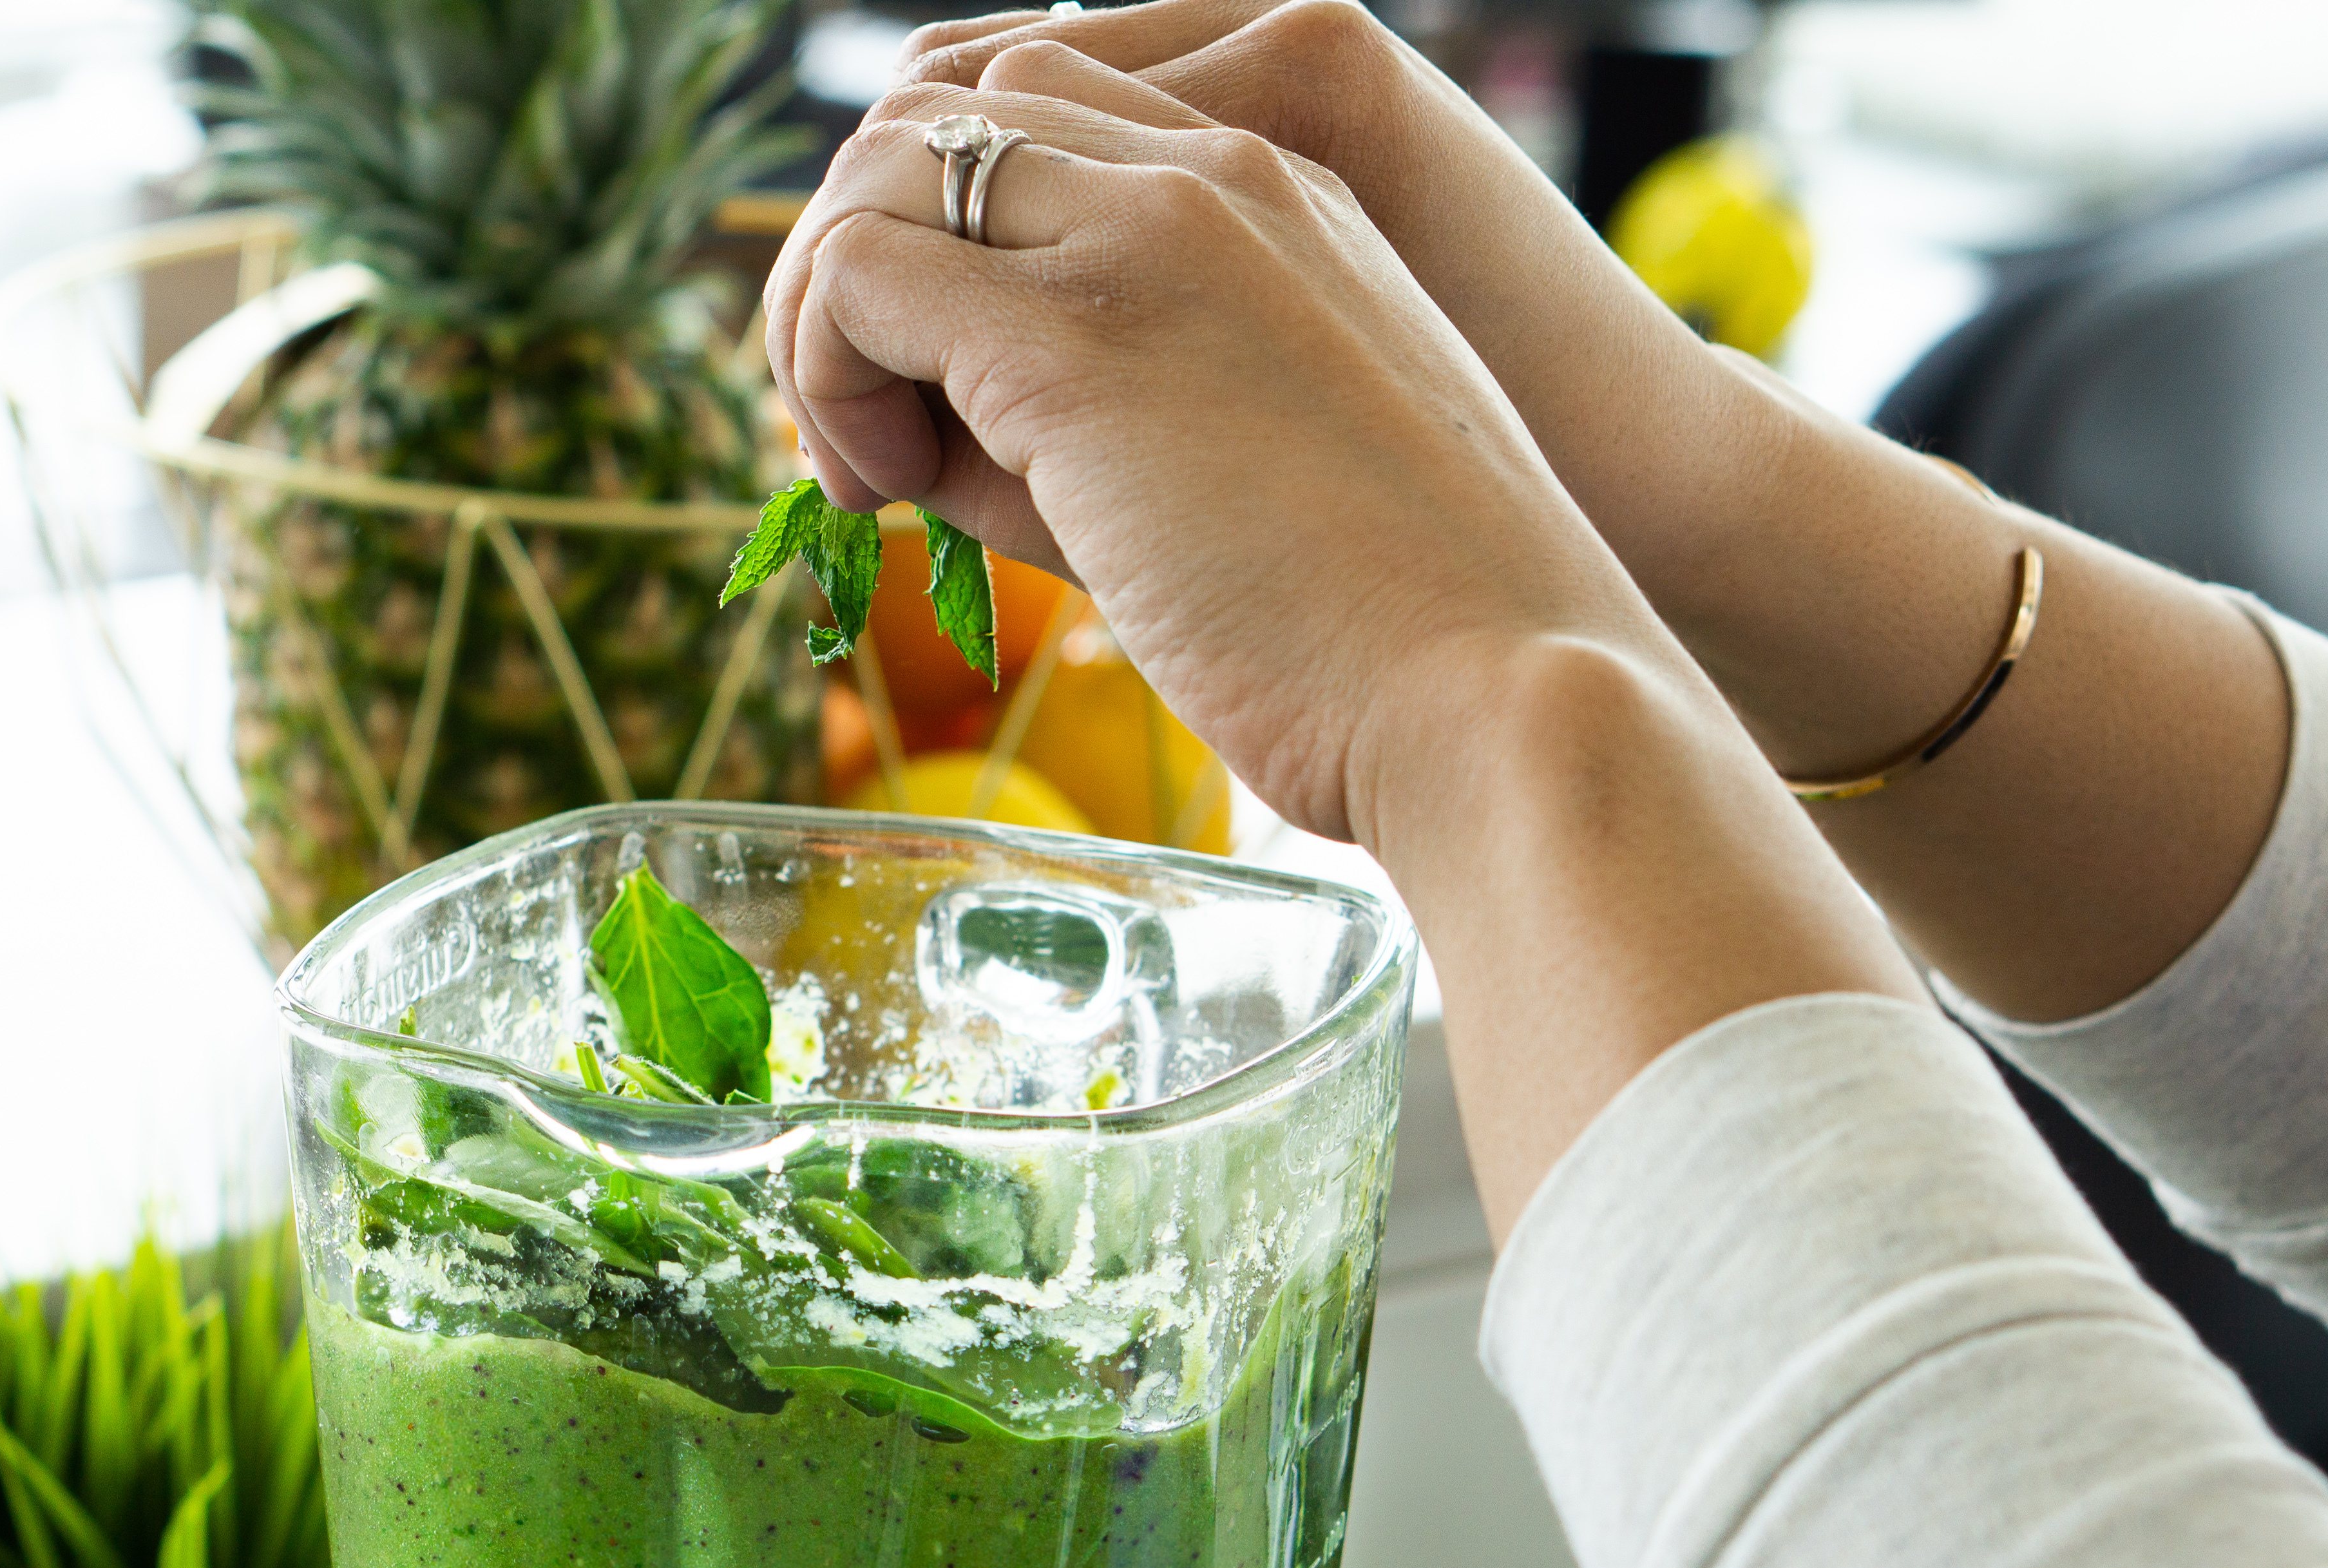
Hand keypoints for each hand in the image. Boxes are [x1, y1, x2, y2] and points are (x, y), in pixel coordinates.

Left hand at [761, 73, 1683, 847]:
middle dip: (857, 262)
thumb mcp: (1224, 477)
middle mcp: (1215, 177)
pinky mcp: (1084, 337)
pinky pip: (858, 271)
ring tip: (871, 471)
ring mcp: (1154, 235)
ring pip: (883, 165)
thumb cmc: (1381, 639)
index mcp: (1274, 196)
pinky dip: (825, 374)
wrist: (1502, 696)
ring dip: (829, 315)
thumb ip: (1078, 420)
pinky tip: (887, 491)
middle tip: (865, 440)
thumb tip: (909, 437)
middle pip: (941, 111)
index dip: (942, 245)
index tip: (930, 407)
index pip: (1034, 117)